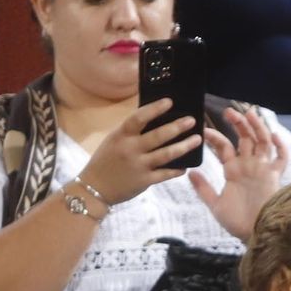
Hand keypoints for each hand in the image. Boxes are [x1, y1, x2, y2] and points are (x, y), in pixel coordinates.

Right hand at [78, 98, 202, 205]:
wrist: (94, 188)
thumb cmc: (105, 161)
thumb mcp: (114, 141)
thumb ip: (131, 132)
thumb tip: (154, 118)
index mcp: (121, 135)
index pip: (138, 118)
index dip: (155, 109)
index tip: (169, 101)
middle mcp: (130, 149)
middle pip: (158, 136)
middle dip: (177, 127)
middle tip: (192, 120)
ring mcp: (138, 166)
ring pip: (166, 154)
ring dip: (184, 146)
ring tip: (196, 139)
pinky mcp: (144, 181)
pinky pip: (165, 174)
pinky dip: (177, 170)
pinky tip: (186, 166)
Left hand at [190, 108, 288, 240]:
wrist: (254, 234)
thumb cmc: (236, 222)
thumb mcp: (215, 204)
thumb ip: (203, 188)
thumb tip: (189, 172)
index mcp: (233, 170)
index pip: (225, 147)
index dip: (215, 137)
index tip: (204, 130)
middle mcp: (248, 166)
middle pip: (245, 138)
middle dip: (238, 124)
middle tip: (229, 111)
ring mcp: (262, 169)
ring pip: (262, 142)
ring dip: (257, 127)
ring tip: (249, 113)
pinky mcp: (274, 176)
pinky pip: (281, 158)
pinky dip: (279, 146)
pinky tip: (273, 135)